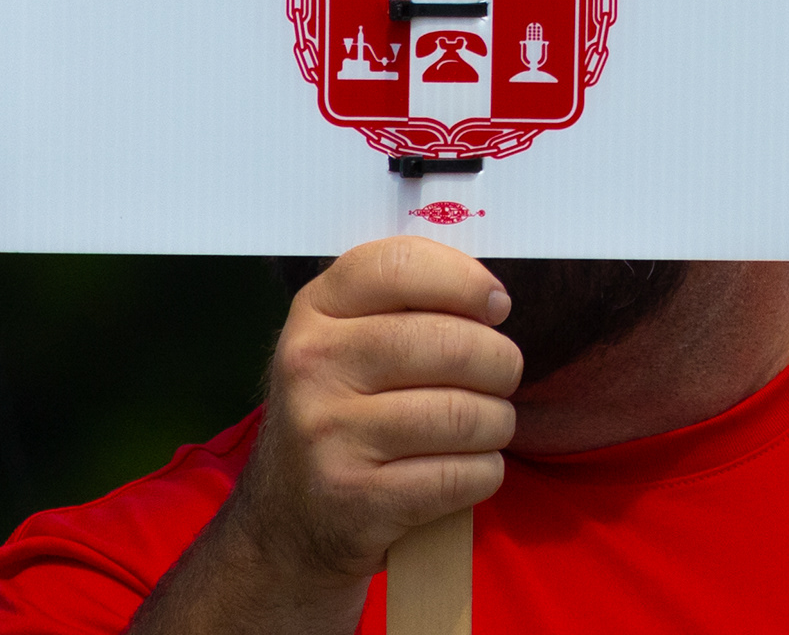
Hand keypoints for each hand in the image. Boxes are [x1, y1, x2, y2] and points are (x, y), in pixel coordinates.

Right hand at [131, 239, 520, 634]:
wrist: (287, 523)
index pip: (401, 266)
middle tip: (501, 377)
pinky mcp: (357, 500)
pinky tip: (468, 469)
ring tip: (486, 426)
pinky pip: (462, 475)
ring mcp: (330, 436)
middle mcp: (313, 367)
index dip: (466, 280)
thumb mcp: (346, 342)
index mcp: (315, 311)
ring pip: (465, 414)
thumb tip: (491, 300)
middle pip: (450, 343)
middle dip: (500, 362)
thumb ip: (405, 305)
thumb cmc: (342, 413)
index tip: (495, 307)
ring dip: (497, 423)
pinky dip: (485, 472)